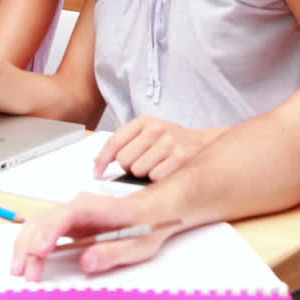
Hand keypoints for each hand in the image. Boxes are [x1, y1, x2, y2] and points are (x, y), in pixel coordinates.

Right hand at [12, 193, 173, 278]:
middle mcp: (76, 207)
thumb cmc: (144, 225)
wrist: (150, 212)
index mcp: (94, 207)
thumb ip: (111, 252)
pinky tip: (25, 258)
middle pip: (44, 221)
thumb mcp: (137, 244)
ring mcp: (69, 214)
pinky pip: (42, 230)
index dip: (49, 233)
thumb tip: (86, 261)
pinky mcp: (66, 223)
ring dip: (25, 246)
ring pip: (38, 225)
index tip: (41, 251)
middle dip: (30, 246)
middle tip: (25, 272)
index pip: (64, 216)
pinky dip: (30, 244)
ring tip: (19, 269)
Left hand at [94, 115, 217, 181]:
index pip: (114, 142)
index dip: (102, 160)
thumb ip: (124, 143)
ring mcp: (169, 143)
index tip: (97, 173)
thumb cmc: (171, 141)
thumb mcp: (147, 133)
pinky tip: (165, 171)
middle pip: (124, 160)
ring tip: (156, 166)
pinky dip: (157, 179)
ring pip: (138, 170)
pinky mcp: (181, 158)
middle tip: (141, 164)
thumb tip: (96, 162)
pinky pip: (155, 178)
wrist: (204, 144)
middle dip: (128, 167)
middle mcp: (156, 129)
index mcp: (144, 121)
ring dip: (143, 174)